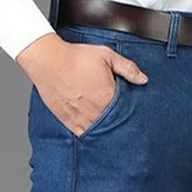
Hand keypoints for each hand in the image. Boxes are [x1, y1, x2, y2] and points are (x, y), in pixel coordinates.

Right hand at [16, 33, 148, 136]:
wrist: (47, 61)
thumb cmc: (75, 57)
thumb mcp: (106, 56)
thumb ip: (127, 68)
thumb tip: (143, 79)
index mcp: (107, 98)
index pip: (127, 113)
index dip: (132, 113)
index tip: (135, 114)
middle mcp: (96, 112)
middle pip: (115, 125)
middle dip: (120, 124)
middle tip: (126, 124)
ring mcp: (82, 119)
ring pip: (100, 132)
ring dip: (107, 131)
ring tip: (112, 129)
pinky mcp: (69, 122)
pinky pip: (84, 135)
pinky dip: (91, 135)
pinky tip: (96, 132)